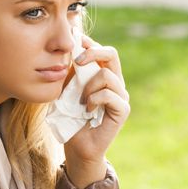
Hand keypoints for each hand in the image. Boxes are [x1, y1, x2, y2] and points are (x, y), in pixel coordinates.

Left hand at [62, 36, 129, 187]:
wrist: (77, 146)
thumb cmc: (71, 118)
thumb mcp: (67, 90)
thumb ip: (70, 72)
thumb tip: (65, 49)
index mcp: (104, 76)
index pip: (102, 51)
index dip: (89, 43)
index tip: (74, 42)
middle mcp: (116, 83)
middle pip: (112, 54)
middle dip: (92, 53)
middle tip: (76, 61)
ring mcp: (121, 96)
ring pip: (107, 75)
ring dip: (88, 85)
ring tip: (80, 100)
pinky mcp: (122, 110)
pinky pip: (109, 94)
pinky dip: (94, 99)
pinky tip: (87, 109)